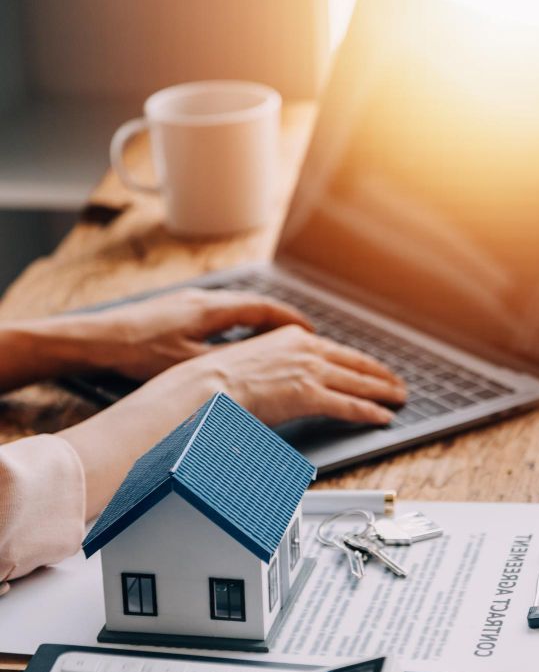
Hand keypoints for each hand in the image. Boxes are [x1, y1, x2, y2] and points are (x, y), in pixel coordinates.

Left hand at [73, 287, 314, 379]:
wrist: (95, 338)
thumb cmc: (138, 352)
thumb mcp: (188, 364)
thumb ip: (226, 365)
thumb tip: (260, 371)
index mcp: (211, 309)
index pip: (263, 309)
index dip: (291, 320)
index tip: (311, 330)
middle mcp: (202, 300)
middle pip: (253, 305)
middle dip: (280, 321)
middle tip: (302, 335)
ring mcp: (187, 303)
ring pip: (234, 309)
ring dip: (257, 323)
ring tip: (274, 340)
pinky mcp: (173, 311)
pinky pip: (216, 314)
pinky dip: (234, 326)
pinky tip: (233, 343)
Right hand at [177, 324, 406, 426]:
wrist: (209, 384)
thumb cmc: (222, 379)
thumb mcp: (255, 361)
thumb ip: (278, 366)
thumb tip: (285, 380)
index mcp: (293, 337)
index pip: (338, 351)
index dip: (361, 363)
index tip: (375, 369)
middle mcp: (307, 349)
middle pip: (356, 364)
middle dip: (381, 376)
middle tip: (397, 384)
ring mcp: (310, 371)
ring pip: (359, 384)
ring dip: (384, 393)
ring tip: (398, 400)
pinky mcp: (309, 395)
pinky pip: (349, 405)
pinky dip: (370, 412)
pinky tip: (382, 417)